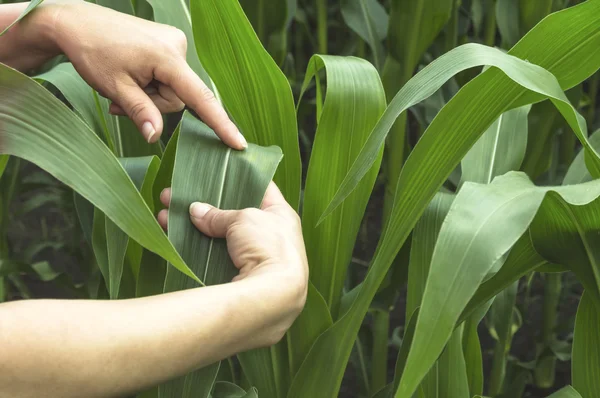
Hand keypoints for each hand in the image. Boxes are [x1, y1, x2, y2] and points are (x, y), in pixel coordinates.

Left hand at [18, 0, 245, 147]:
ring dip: (149, 95)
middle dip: (154, 104)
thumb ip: (142, 113)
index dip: (220, 123)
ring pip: (173, 89)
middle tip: (122, 101)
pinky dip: (151, 83)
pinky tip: (131, 77)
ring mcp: (174, 43)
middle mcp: (177, 46)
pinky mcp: (169, 44)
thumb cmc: (93, 52)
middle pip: (179, 98)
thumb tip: (156, 137)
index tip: (238, 143)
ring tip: (122, 88)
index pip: (199, 98)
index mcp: (167, 57)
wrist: (76, 22)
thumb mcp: (115, 88)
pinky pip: (168, 77)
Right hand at [158, 183, 308, 335]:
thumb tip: (195, 210)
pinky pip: (212, 258)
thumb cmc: (268, 247)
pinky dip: (193, 249)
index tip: (216, 170)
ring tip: (165, 215)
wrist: (272, 296)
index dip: (239, 177)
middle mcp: (272, 237)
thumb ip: (218, 214)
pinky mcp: (238, 279)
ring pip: (218, 238)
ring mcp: (255, 259)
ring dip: (192, 228)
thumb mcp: (244, 219)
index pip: (262, 188)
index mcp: (282, 215)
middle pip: (232, 215)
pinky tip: (172, 238)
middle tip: (175, 196)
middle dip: (203, 206)